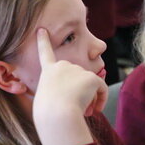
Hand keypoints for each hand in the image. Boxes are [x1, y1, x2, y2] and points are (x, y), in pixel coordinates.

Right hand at [32, 28, 106, 144]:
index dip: (43, 42)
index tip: (42, 30)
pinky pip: (102, 88)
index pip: (45, 54)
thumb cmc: (49, 115)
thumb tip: (80, 99)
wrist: (57, 114)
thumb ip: (61, 94)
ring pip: (90, 85)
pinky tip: (96, 110)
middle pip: (78, 78)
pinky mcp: (90, 77)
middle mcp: (62, 66)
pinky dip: (101, 99)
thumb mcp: (48, 101)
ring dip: (90, 99)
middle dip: (81, 92)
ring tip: (83, 112)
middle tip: (79, 109)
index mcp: (48, 72)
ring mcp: (77, 70)